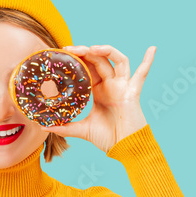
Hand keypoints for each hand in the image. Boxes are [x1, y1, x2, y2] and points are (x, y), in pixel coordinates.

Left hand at [40, 44, 156, 153]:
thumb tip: (43, 126)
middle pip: (99, 60)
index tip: (63, 53)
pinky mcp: (133, 92)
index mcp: (99, 91)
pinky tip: (152, 49)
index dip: (77, 59)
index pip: (87, 68)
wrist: (124, 148)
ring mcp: (123, 86)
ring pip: (117, 60)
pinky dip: (148, 61)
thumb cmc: (107, 138)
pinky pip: (142, 74)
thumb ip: (64, 127)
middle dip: (85, 52)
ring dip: (105, 51)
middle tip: (69, 48)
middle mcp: (111, 85)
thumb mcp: (82, 129)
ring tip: (91, 48)